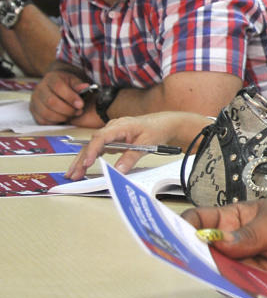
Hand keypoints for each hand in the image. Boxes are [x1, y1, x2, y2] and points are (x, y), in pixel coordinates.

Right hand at [29, 70, 92, 125]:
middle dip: (67, 109)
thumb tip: (85, 86)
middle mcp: (39, 88)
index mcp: (50, 78)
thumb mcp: (73, 81)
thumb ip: (78, 85)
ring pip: (46, 112)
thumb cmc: (67, 84)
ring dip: (62, 117)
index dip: (70, 97)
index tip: (81, 105)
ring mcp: (34, 100)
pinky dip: (55, 122)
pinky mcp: (33, 110)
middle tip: (78, 111)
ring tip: (72, 115)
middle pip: (51, 101)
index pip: (58, 87)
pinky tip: (63, 118)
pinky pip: (42, 120)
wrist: (55, 86)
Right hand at [64, 111, 195, 179]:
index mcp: (121, 125)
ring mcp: (111, 133)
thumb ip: (131, 157)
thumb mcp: (146, 145)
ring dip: (82, 160)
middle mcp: (112, 127)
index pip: (101, 137)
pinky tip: (81, 168)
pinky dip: (89, 157)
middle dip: (81, 159)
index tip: (87, 163)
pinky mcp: (111, 139)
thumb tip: (118, 170)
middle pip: (92, 142)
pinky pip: (97, 148)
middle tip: (73, 174)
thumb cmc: (156, 130)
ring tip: (73, 174)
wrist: (163, 124)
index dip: (92, 150)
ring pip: (92, 146)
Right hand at [182, 200, 266, 284]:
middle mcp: (231, 244)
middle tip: (187, 257)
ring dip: (210, 273)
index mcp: (233, 219)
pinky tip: (231, 285)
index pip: (200, 220)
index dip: (184, 225)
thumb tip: (216, 239)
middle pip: (200, 249)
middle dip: (191, 253)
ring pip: (214, 271)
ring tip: (209, 271)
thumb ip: (248, 234)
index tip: (175, 232)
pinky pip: (234, 289)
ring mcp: (240, 266)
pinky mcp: (251, 285)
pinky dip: (230, 288)